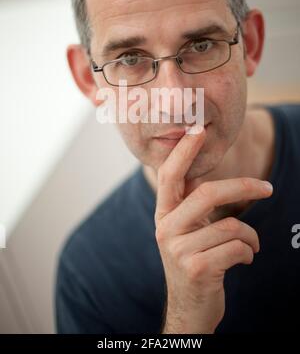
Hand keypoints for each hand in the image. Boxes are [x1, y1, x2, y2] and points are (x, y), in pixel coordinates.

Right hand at [154, 124, 272, 333]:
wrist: (189, 308)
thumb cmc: (194, 260)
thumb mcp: (185, 231)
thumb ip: (189, 204)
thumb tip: (200, 169)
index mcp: (163, 214)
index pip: (170, 175)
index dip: (184, 151)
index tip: (197, 129)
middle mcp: (165, 228)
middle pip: (207, 193)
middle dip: (242, 187)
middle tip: (267, 188)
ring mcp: (178, 250)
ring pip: (230, 226)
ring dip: (250, 237)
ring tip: (248, 246)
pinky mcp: (196, 269)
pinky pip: (237, 248)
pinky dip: (248, 252)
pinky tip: (243, 259)